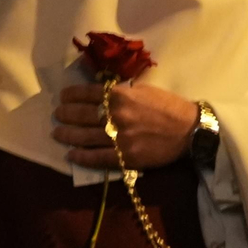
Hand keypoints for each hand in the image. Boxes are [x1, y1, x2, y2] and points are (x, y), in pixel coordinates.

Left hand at [51, 81, 197, 170]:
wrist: (190, 130)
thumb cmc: (169, 106)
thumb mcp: (144, 90)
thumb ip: (122, 92)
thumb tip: (103, 94)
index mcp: (121, 96)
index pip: (88, 94)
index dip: (72, 95)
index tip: (63, 97)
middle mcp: (117, 115)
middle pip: (82, 115)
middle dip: (66, 114)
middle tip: (58, 115)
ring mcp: (119, 137)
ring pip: (85, 137)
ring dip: (68, 135)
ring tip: (58, 133)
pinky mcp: (125, 157)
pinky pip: (97, 158)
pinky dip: (82, 157)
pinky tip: (71, 155)